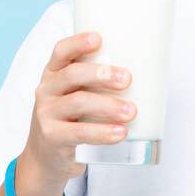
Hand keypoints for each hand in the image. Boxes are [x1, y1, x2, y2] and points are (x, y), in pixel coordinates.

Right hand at [23, 31, 135, 186]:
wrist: (47, 156)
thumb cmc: (71, 117)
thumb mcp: (76, 94)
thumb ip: (99, 82)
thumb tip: (147, 74)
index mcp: (54, 73)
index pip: (61, 51)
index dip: (77, 43)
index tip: (99, 39)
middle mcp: (47, 90)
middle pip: (72, 75)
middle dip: (101, 74)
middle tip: (127, 79)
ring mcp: (47, 114)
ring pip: (78, 103)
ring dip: (108, 105)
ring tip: (131, 111)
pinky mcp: (53, 137)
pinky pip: (78, 133)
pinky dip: (102, 132)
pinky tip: (120, 133)